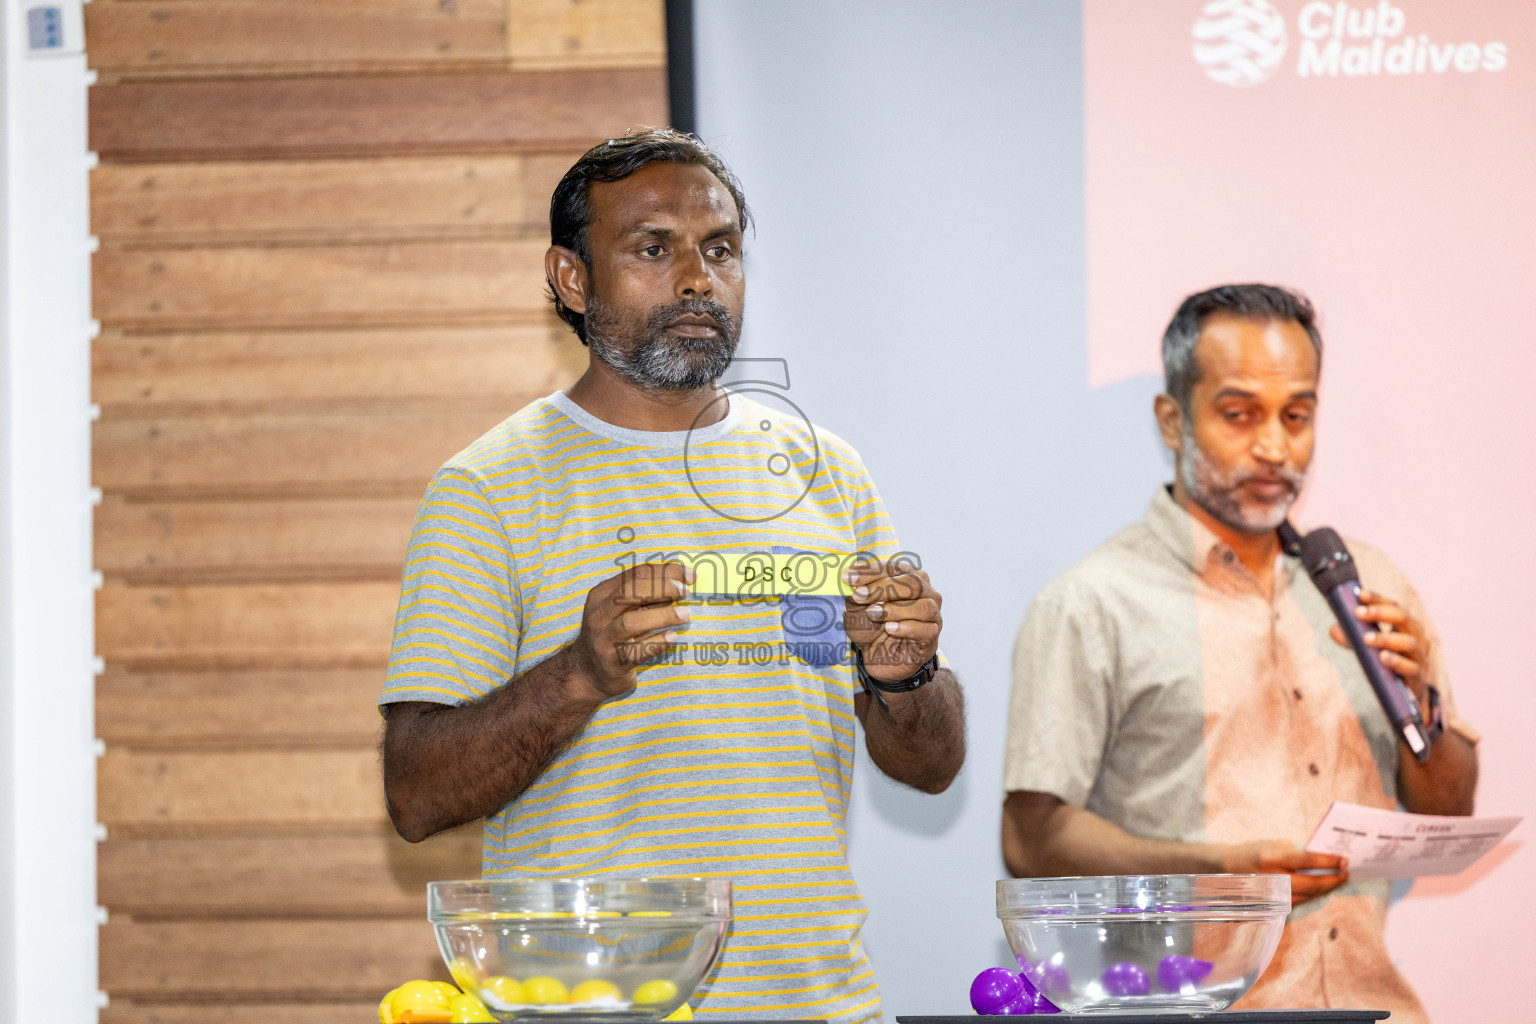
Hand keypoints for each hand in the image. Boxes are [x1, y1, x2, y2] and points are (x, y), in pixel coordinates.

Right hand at [569, 562, 692, 699]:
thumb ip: (647, 597)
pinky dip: (657, 642)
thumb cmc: (614, 636)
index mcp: (602, 595)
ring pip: (631, 622)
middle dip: (662, 588)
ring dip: (662, 616)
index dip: (665, 572)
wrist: (589, 673)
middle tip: (685, 592)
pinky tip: (672, 637)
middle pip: (630, 592)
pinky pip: (636, 651)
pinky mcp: (613, 662)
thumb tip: (682, 581)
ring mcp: (604, 639)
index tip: (689, 575)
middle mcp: (599, 614)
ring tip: (685, 614)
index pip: (636, 574)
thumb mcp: (624, 611)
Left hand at [843, 556, 941, 683]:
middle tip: (859, 596)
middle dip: (882, 588)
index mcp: (910, 578)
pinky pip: (926, 629)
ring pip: (924, 606)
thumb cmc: (871, 628)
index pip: (894, 568)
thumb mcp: (857, 609)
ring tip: (874, 614)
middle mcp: (926, 594)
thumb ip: (855, 594)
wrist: (879, 658)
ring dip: (895, 609)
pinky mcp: (931, 638)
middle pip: (913, 583)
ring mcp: (933, 616)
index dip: (871, 571)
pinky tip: (889, 629)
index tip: (848, 577)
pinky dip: (906, 628)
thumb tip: (849, 579)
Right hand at [1221, 839, 1348, 906]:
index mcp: (1273, 858)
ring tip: (1338, 881)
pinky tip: (1321, 890)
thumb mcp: (1273, 845)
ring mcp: (1274, 895)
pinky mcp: (1275, 905)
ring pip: (1309, 895)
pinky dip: (1314, 895)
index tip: (1344, 860)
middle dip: (1333, 879)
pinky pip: (1301, 901)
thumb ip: (1296, 852)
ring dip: (1327, 889)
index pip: (1308, 860)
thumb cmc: (1253, 852)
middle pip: (1313, 883)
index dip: (1329, 861)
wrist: (1227, 868)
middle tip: (1346, 874)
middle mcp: (1274, 878)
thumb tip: (1322, 859)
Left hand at [1330, 587, 1427, 704]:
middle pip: (1404, 618)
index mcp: (1405, 626)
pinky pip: (1411, 668)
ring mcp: (1419, 657)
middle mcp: (1416, 638)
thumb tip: (1333, 629)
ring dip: (1386, 638)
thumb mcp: (1369, 648)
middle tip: (1358, 613)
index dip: (1378, 599)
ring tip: (1366, 638)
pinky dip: (1397, 662)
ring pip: (1408, 642)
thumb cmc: (1388, 663)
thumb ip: (1352, 638)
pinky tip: (1383, 658)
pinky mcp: (1418, 677)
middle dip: (1380, 613)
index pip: (1394, 606)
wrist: (1408, 695)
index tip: (1360, 594)